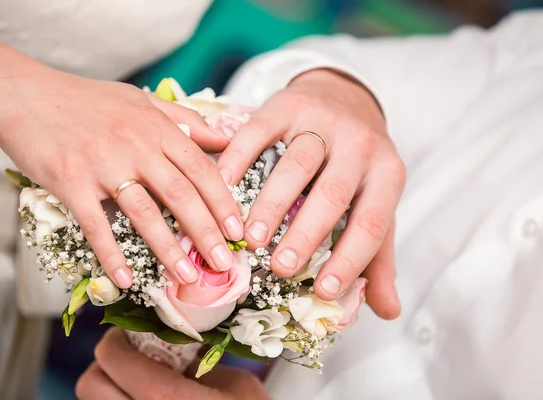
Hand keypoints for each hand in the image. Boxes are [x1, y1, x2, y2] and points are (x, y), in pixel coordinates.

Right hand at [0, 67, 243, 287]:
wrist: (23, 93)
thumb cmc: (86, 99)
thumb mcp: (140, 99)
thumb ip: (184, 118)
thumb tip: (224, 138)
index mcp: (156, 127)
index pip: (200, 168)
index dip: (222, 201)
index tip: (237, 229)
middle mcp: (136, 146)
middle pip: (181, 195)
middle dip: (206, 233)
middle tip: (224, 263)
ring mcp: (103, 165)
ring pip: (144, 214)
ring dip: (168, 250)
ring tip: (187, 277)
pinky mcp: (71, 182)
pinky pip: (96, 225)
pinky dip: (111, 254)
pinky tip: (125, 279)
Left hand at [76, 328, 268, 399]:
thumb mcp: (238, 387)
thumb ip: (203, 363)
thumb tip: (180, 343)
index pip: (114, 360)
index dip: (116, 338)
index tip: (130, 330)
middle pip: (91, 384)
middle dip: (106, 363)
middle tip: (130, 353)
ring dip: (112, 386)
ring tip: (141, 379)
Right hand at [216, 69, 403, 316]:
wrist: (345, 96)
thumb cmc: (358, 163)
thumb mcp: (376, 202)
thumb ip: (379, 254)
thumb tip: (387, 311)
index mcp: (387, 173)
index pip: (372, 222)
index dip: (350, 259)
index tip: (325, 291)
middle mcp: (359, 143)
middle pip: (332, 193)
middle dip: (306, 233)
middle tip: (280, 268)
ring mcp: (321, 119)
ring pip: (296, 164)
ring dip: (271, 203)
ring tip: (250, 237)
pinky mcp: (287, 103)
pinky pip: (259, 131)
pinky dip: (239, 159)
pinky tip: (224, 186)